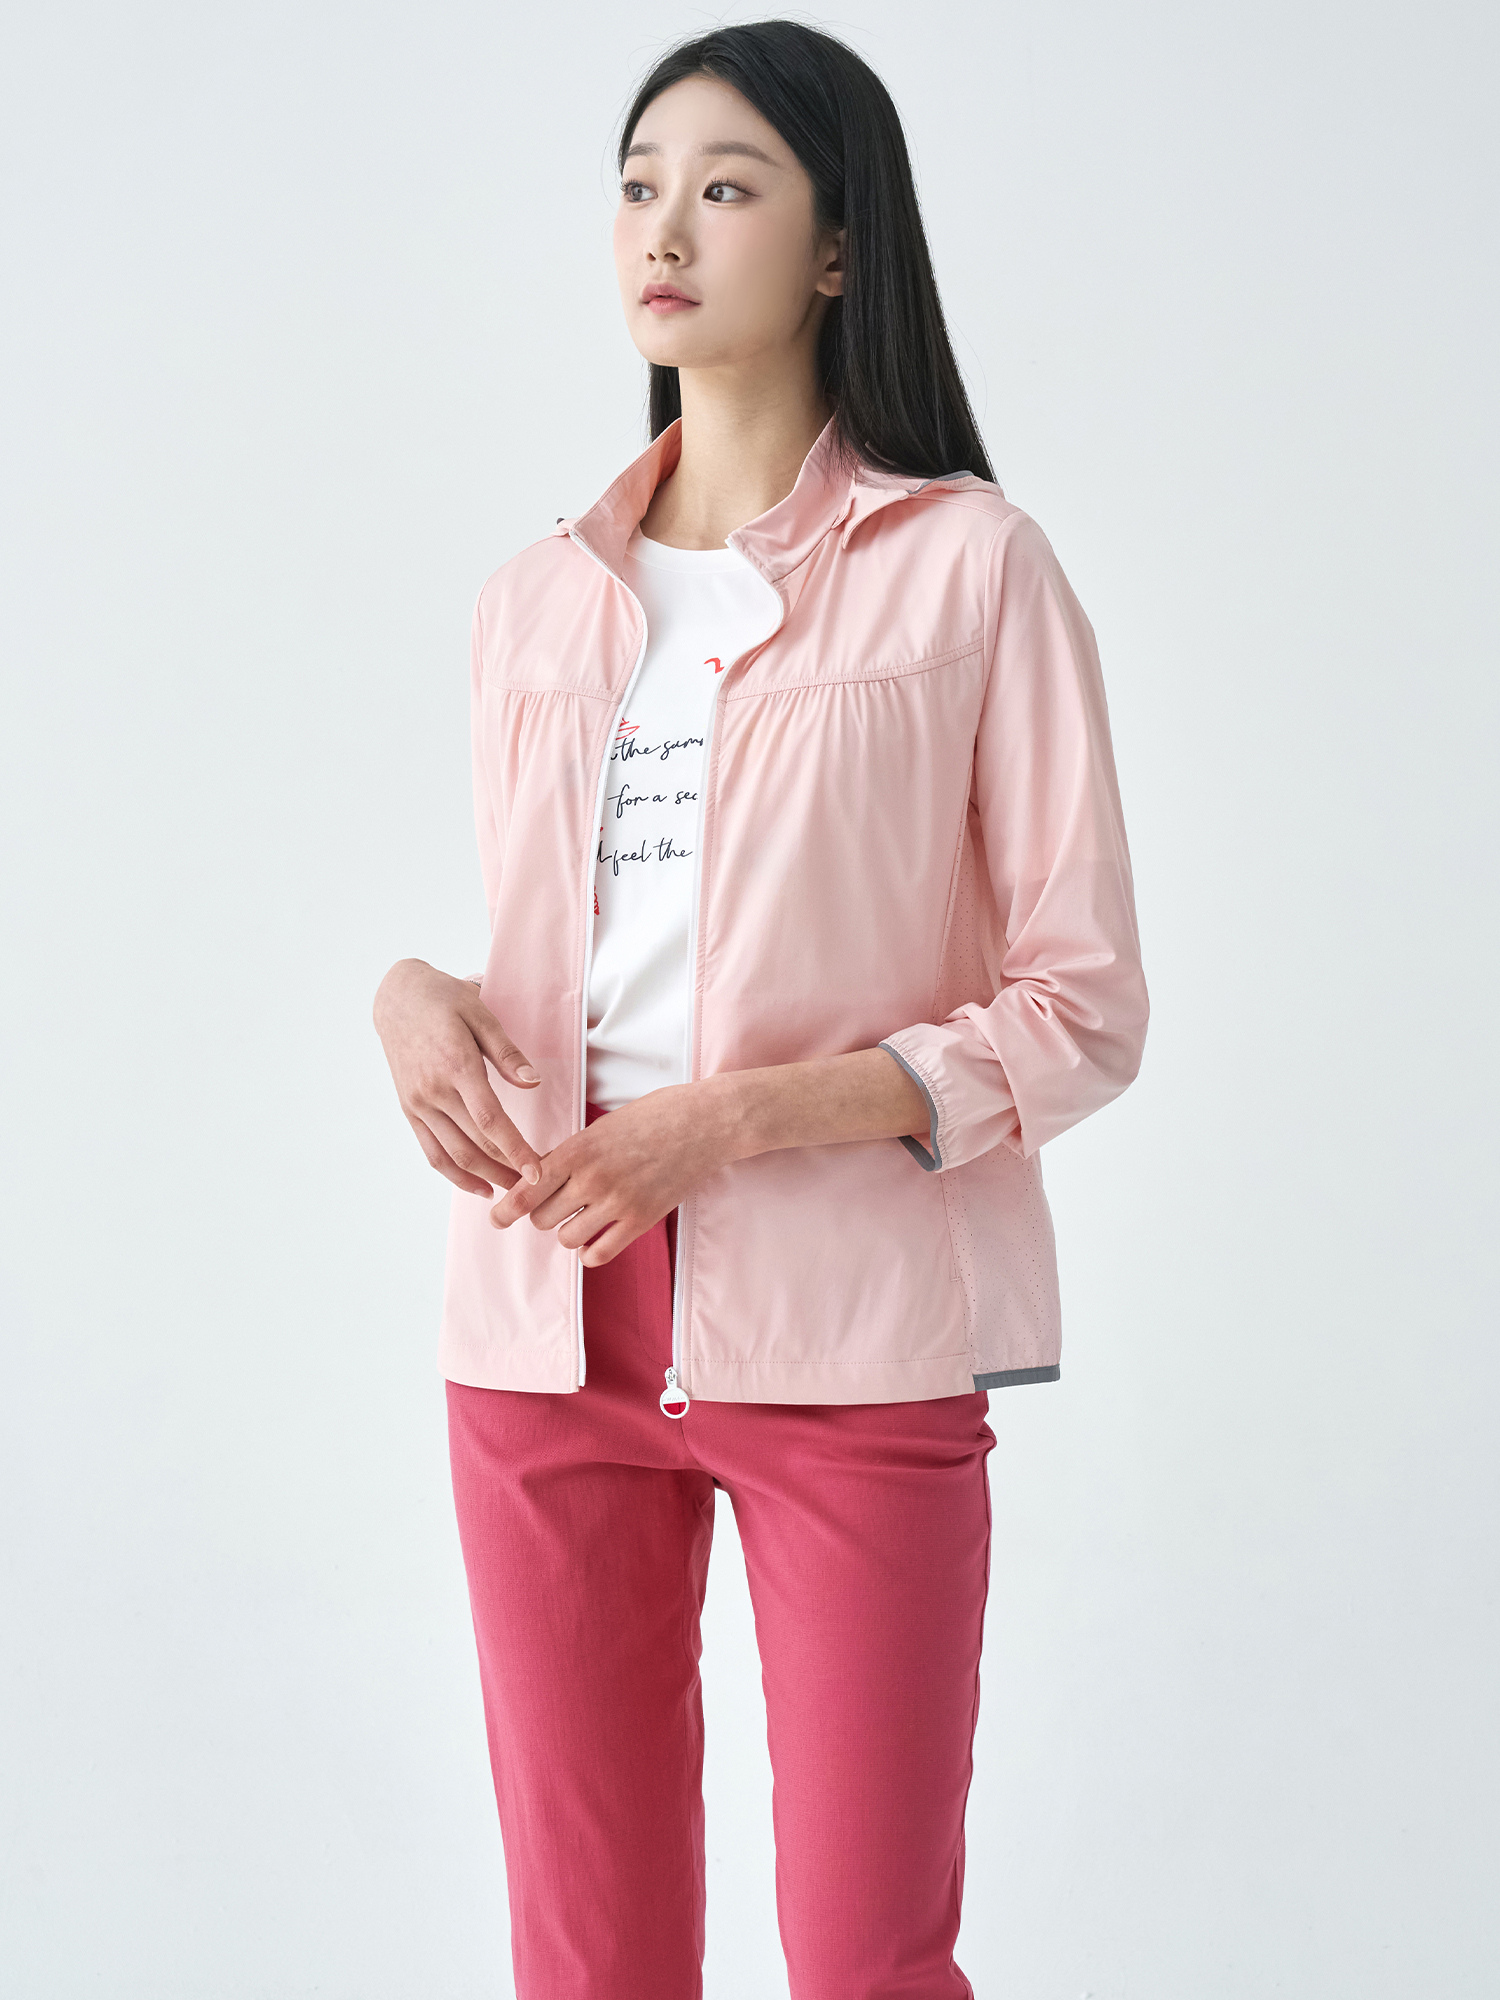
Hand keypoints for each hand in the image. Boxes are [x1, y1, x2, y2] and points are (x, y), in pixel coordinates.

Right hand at [373, 959, 543, 1195]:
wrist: (398, 998)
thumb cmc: (444, 1001)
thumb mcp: (481, 1014)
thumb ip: (507, 1053)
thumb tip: (533, 1082)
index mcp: (456, 1065)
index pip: (490, 1120)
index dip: (515, 1150)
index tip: (538, 1171)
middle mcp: (434, 1090)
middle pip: (475, 1143)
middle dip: (507, 1170)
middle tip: (535, 1187)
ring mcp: (419, 1103)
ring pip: (454, 1154)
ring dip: (485, 1177)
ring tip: (513, 1190)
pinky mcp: (410, 1109)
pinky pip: (432, 1151)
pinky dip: (455, 1174)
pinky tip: (478, 1185)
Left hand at [488, 1083, 736, 1265]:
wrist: (704, 1122)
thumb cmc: (652, 1116)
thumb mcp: (600, 1127)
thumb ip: (569, 1155)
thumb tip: (537, 1179)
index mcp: (577, 1150)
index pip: (526, 1190)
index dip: (504, 1209)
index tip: (495, 1219)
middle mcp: (592, 1179)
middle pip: (542, 1218)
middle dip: (544, 1213)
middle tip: (558, 1202)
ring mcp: (618, 1202)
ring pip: (567, 1237)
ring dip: (569, 1230)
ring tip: (583, 1215)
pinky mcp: (642, 1219)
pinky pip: (598, 1253)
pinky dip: (590, 1251)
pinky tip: (596, 1238)